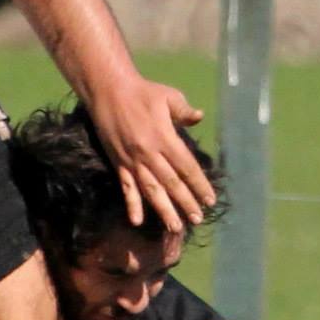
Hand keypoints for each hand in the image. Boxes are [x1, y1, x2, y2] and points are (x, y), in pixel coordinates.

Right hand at [89, 78, 213, 233]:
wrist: (108, 91)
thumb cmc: (143, 92)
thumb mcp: (168, 96)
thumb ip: (184, 111)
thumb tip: (200, 117)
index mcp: (164, 138)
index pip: (186, 167)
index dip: (199, 184)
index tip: (210, 200)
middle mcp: (149, 154)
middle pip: (171, 183)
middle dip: (186, 203)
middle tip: (198, 220)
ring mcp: (132, 161)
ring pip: (151, 190)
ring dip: (163, 210)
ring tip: (175, 227)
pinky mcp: (119, 164)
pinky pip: (126, 188)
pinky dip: (132, 205)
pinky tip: (137, 222)